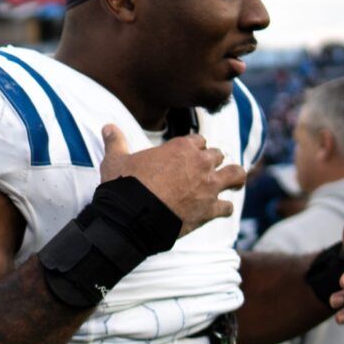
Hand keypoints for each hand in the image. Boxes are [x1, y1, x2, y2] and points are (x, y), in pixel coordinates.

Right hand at [100, 127, 244, 236]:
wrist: (131, 216)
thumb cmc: (124, 185)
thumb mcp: (116, 160)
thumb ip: (116, 142)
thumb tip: (107, 127)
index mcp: (182, 148)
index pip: (199, 140)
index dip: (194, 148)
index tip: (188, 156)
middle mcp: (201, 164)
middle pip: (217, 155)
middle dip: (212, 162)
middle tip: (204, 171)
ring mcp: (209, 187)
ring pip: (236, 174)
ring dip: (234, 178)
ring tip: (233, 182)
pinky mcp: (210, 210)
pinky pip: (226, 207)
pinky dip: (223, 209)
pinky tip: (218, 211)